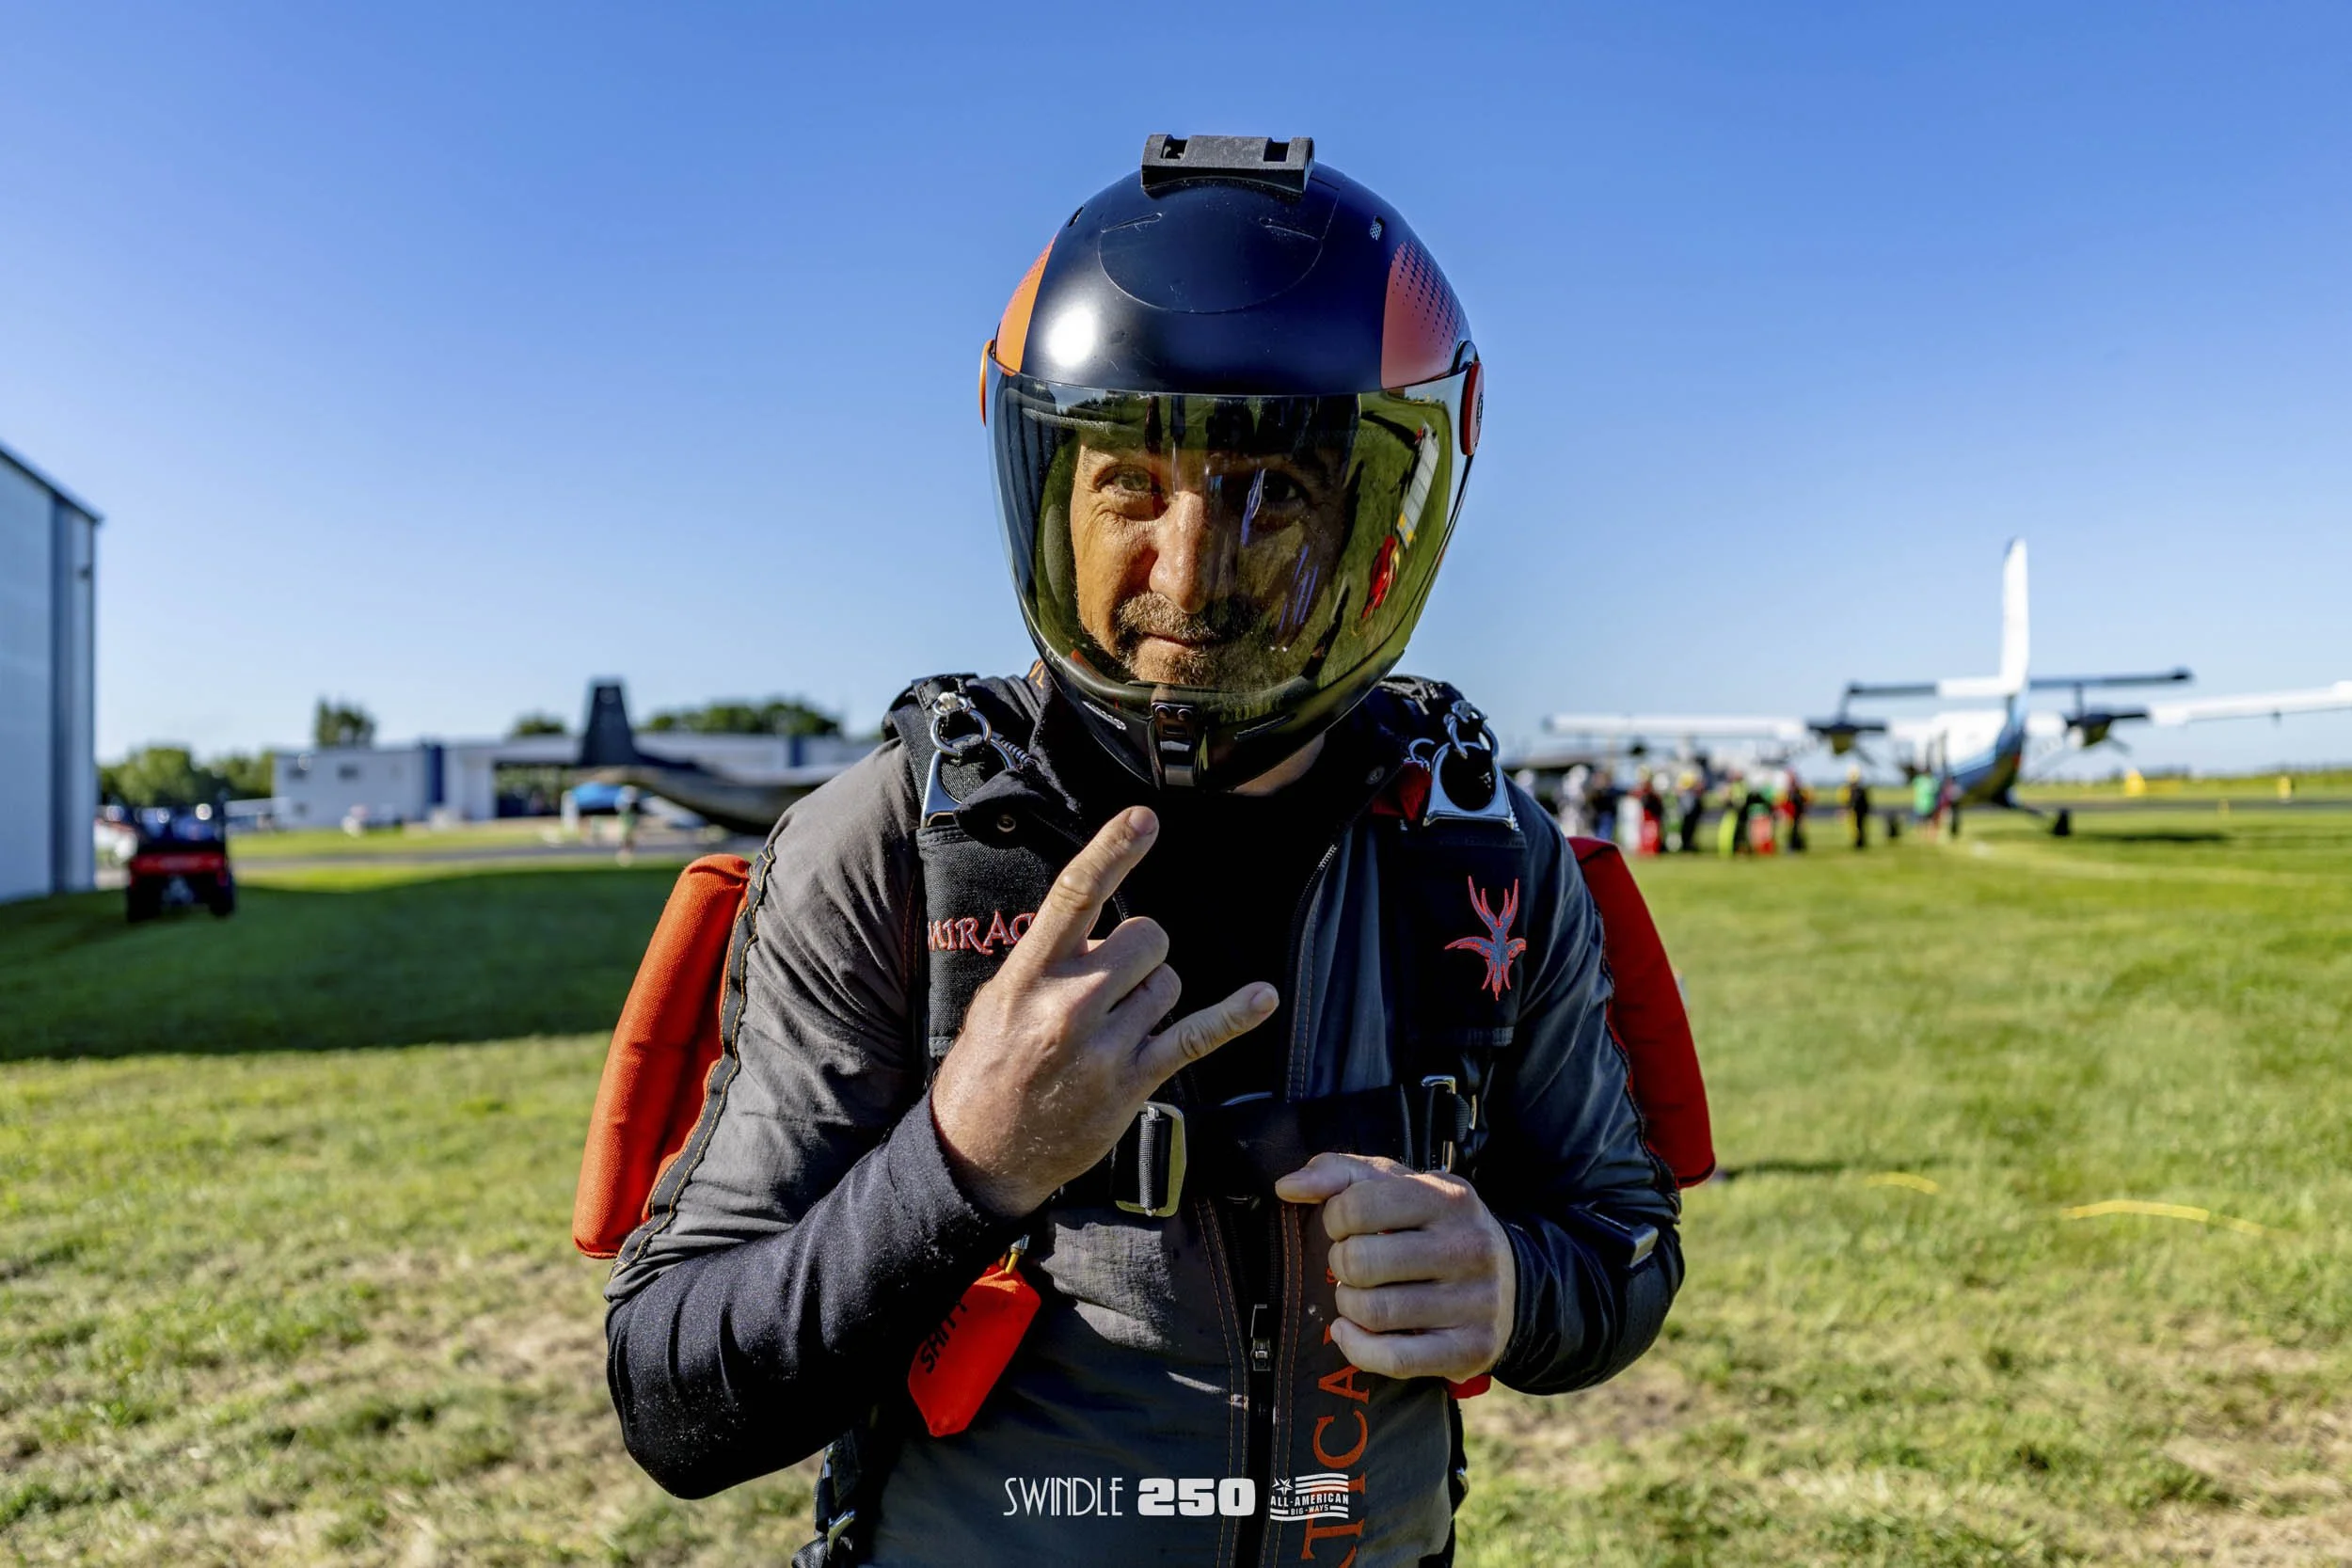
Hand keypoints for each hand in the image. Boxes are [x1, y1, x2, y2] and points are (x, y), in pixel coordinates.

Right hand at [931, 807, 1278, 1218]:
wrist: (982, 1153)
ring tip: (1111, 1028)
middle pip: (1147, 937)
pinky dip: (1235, 1015)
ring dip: (1151, 996)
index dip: (1112, 851)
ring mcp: (1106, 1046)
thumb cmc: (989, 1066)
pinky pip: (1196, 1035)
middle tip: (1109, 984)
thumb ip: (1052, 959)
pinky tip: (1263, 997)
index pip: (1075, 897)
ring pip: (1168, 983)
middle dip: (1138, 952)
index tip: (1144, 818)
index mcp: (1028, 976)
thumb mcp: (999, 1000)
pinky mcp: (1135, 1082)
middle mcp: (1069, 1006)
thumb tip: (1107, 932)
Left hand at [1274, 1153, 1516, 1383]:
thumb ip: (1340, 1173)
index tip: (1347, 1226)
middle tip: (1353, 1264)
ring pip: (1374, 1313)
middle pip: (1361, 1262)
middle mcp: (1468, 1247)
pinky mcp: (1470, 1349)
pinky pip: (1394, 1360)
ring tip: (1360, 1295)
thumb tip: (1286, 1187)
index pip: (1358, 1206)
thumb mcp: (1398, 1186)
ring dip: (1349, 1305)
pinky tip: (1351, 1331)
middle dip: (1341, 1264)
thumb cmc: (1435, 1228)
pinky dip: (1358, 1347)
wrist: (1510, 1284)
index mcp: (1449, 1198)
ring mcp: (1474, 1302)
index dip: (1336, 1219)